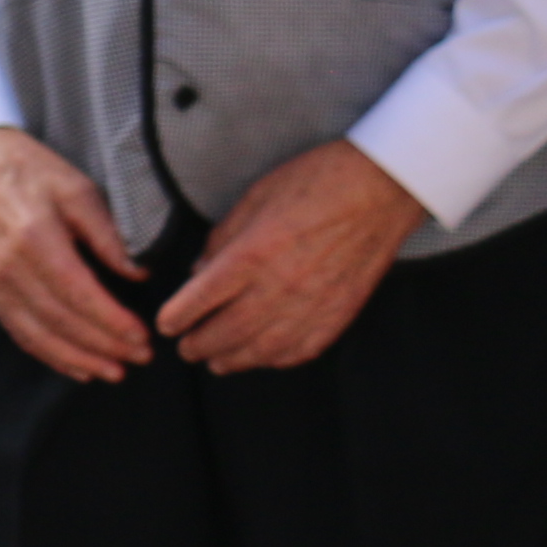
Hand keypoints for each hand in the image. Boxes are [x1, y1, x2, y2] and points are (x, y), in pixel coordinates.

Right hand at [0, 128, 151, 384]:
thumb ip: (108, 235)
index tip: (141, 335)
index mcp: (34, 237)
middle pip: (61, 319)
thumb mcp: (79, 191)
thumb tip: (139, 274)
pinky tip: (80, 368)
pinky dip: (51, 356)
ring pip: (41, 335)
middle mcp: (10, 266)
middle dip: (104, 344)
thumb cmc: (33, 175)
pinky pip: (22, 334)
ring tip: (116, 371)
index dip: (110, 320)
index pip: (77, 291)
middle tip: (141, 356)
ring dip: (80, 358)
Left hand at [157, 140, 427, 374]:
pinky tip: (264, 358)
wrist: (380, 189)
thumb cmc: (315, 182)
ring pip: (262, 348)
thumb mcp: (254, 197)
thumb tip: (199, 270)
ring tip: (217, 364)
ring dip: (234, 360)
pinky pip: (302, 349)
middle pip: (227, 331)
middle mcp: (279, 286)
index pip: (201, 298)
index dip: (178, 316)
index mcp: (252, 254)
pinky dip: (277, 359)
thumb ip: (223, 238)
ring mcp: (312, 304)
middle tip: (186, 350)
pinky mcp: (339, 313)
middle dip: (200, 345)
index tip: (166, 325)